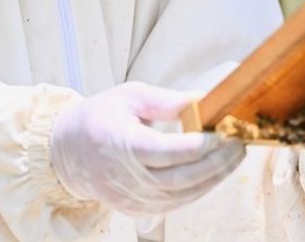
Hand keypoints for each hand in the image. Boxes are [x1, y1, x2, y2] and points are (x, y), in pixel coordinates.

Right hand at [49, 82, 243, 215]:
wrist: (65, 152)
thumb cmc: (99, 117)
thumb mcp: (129, 96)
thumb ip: (166, 101)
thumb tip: (203, 101)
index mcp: (119, 144)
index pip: (166, 151)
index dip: (199, 145)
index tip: (223, 132)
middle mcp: (124, 177)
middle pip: (180, 177)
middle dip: (216, 163)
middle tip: (239, 144)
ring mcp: (130, 198)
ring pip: (182, 194)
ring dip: (214, 177)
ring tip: (234, 156)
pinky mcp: (135, 209)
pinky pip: (175, 203)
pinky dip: (199, 189)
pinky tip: (215, 172)